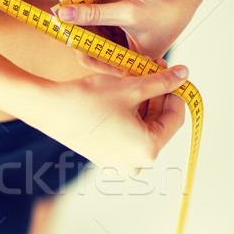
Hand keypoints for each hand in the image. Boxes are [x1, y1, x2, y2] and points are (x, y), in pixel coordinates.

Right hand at [40, 60, 187, 172]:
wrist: (49, 109)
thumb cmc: (88, 100)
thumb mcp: (131, 87)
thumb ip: (162, 82)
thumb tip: (184, 74)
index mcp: (148, 150)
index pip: (175, 118)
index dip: (175, 92)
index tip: (172, 74)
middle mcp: (135, 163)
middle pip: (158, 124)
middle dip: (157, 96)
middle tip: (153, 69)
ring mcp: (119, 163)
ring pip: (142, 128)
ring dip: (142, 103)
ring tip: (135, 77)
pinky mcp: (104, 158)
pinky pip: (126, 135)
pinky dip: (128, 115)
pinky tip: (122, 94)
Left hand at [55, 0, 196, 73]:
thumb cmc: (166, 5)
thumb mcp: (128, 12)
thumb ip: (94, 13)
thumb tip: (63, 13)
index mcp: (130, 64)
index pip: (95, 60)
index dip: (77, 43)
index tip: (61, 25)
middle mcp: (124, 56)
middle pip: (90, 45)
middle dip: (74, 26)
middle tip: (56, 9)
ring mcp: (121, 41)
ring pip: (91, 30)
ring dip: (77, 12)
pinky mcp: (120, 26)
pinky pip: (97, 19)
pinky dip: (87, 6)